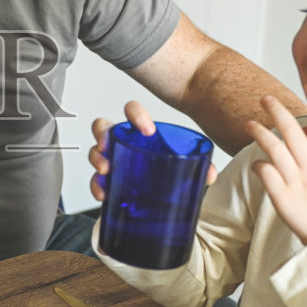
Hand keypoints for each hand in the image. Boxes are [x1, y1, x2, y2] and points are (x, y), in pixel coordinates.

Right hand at [88, 101, 215, 201]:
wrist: (165, 196)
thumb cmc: (170, 170)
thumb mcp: (185, 165)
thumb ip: (200, 166)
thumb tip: (210, 173)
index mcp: (142, 132)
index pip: (132, 111)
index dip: (136, 114)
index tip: (148, 130)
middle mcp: (124, 142)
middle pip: (103, 127)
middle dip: (102, 134)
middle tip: (108, 146)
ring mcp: (114, 160)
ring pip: (96, 151)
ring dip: (96, 159)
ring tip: (106, 172)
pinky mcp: (110, 181)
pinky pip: (96, 180)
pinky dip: (96, 186)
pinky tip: (104, 194)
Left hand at [246, 82, 306, 243]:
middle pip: (292, 130)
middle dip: (276, 110)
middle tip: (263, 99)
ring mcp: (297, 181)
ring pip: (274, 148)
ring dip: (260, 133)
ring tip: (249, 124)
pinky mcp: (283, 197)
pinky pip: (265, 173)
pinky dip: (259, 166)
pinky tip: (257, 165)